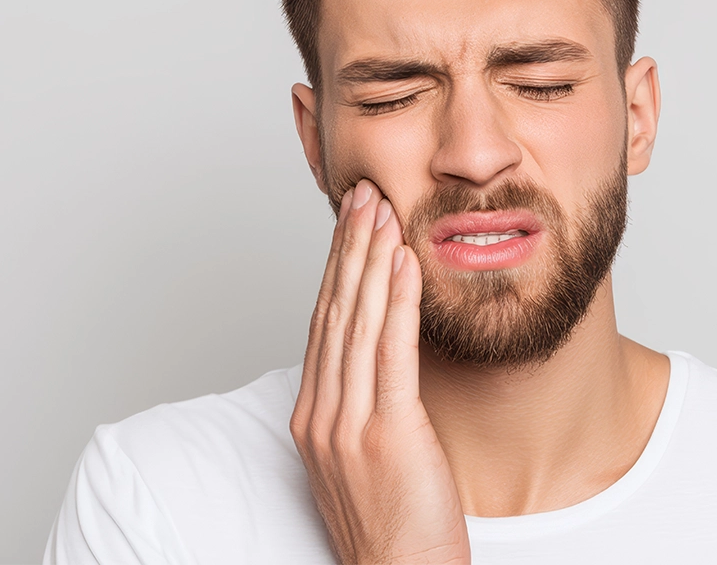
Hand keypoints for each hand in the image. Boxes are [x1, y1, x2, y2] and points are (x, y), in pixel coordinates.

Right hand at [291, 179, 470, 564]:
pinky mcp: (385, 434)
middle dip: (348, 248)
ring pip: (356, 323)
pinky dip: (396, 302)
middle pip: (333, 312)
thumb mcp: (365, 454)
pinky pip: (390, 353)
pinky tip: (404, 262)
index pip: (323, 324)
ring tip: (382, 210)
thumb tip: (383, 352)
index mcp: (313, 416)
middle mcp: (321, 414)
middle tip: (362, 196)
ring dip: (370, 260)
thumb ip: (364, 401)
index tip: (349, 224)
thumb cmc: (392, 521)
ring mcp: (347, 425)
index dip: (335, 268)